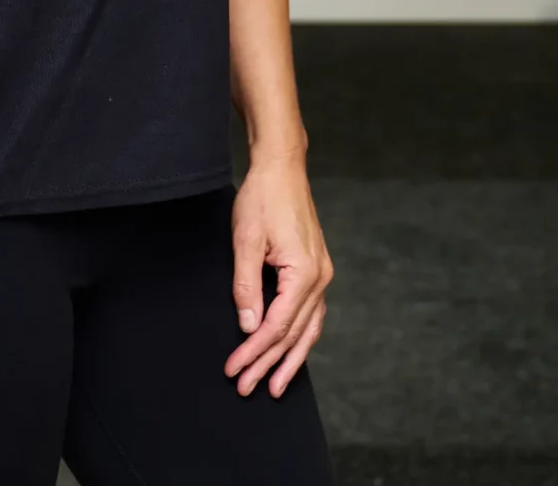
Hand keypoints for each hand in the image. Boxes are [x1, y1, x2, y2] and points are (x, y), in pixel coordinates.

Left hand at [224, 151, 332, 397]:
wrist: (282, 168)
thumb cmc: (262, 198)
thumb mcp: (245, 241)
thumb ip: (246, 287)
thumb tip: (248, 326)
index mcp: (304, 273)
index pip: (276, 325)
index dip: (254, 351)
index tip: (234, 369)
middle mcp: (320, 278)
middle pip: (294, 333)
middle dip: (270, 363)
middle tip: (248, 388)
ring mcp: (322, 274)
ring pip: (309, 328)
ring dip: (291, 359)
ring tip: (277, 386)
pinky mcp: (317, 269)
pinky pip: (312, 313)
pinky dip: (301, 336)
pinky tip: (292, 351)